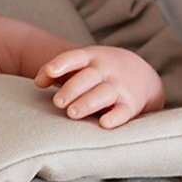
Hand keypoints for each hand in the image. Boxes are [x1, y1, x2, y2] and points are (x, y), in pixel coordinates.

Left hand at [35, 46, 164, 128]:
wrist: (143, 74)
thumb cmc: (100, 72)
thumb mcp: (82, 65)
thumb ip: (56, 72)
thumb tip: (37, 82)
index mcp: (92, 58)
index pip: (75, 57)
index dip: (62, 64)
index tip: (49, 72)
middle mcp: (106, 70)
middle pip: (88, 77)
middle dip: (72, 89)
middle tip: (57, 102)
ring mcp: (120, 87)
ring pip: (103, 94)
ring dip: (87, 102)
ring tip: (72, 113)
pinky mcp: (131, 105)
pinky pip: (124, 111)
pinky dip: (115, 117)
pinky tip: (104, 123)